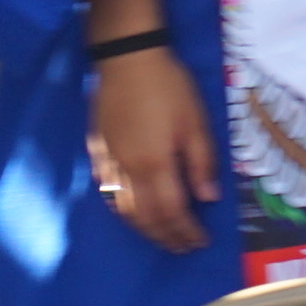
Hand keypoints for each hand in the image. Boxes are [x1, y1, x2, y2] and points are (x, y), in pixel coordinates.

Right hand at [85, 44, 211, 254]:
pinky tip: (130, 211)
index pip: (172, 212)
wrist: (126, 58)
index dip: (186, 231)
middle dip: (166, 237)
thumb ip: (201, 162)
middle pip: (145, 218)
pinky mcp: (98, 151)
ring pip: (123, 209)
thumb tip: (208, 198)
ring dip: (143, 229)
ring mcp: (109, 162)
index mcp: (156, 164)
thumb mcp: (195, 121)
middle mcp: (128, 170)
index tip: (199, 241)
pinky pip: (107, 191)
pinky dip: (121, 209)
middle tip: (181, 247)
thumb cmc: (167, 86)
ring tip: (160, 237)